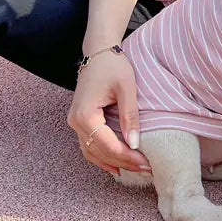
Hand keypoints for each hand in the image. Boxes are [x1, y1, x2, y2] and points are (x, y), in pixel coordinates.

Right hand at [67, 50, 151, 176]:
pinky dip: (102, 156)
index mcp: (86, 115)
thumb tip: (135, 144)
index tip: (146, 163)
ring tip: (134, 169)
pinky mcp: (79, 120)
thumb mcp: (126, 88)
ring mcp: (75, 123)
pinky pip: (89, 145)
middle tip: (145, 169)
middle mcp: (75, 122)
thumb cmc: (113, 65)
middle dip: (123, 162)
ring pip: (92, 153)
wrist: (98, 51)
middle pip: (99, 152)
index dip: (127, 156)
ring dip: (112, 162)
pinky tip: (116, 164)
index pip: (108, 145)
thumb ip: (130, 116)